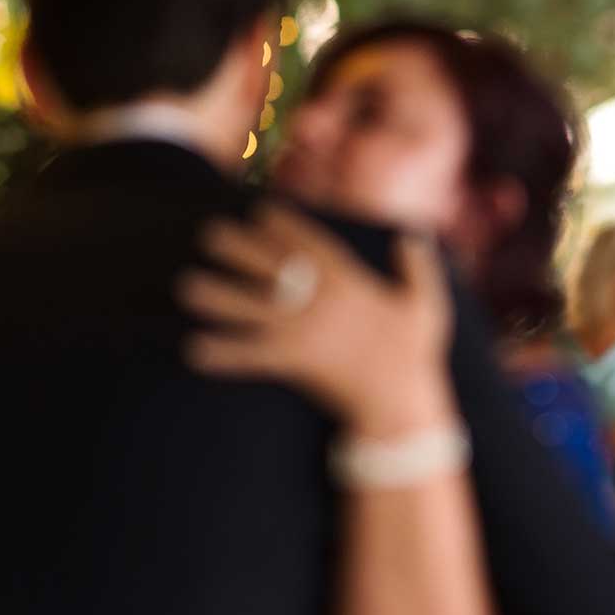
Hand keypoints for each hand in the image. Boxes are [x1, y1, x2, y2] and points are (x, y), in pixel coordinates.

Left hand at [181, 205, 454, 435]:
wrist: (401, 403)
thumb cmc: (414, 354)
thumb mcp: (427, 305)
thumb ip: (417, 267)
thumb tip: (412, 236)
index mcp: (351, 284)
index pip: (311, 245)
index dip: (284, 226)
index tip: (259, 212)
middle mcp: (322, 303)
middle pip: (273, 268)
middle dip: (240, 250)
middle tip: (208, 234)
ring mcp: (306, 334)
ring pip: (254, 310)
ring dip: (219, 298)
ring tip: (187, 285)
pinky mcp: (296, 365)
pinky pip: (252, 357)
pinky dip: (223, 354)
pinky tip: (194, 348)